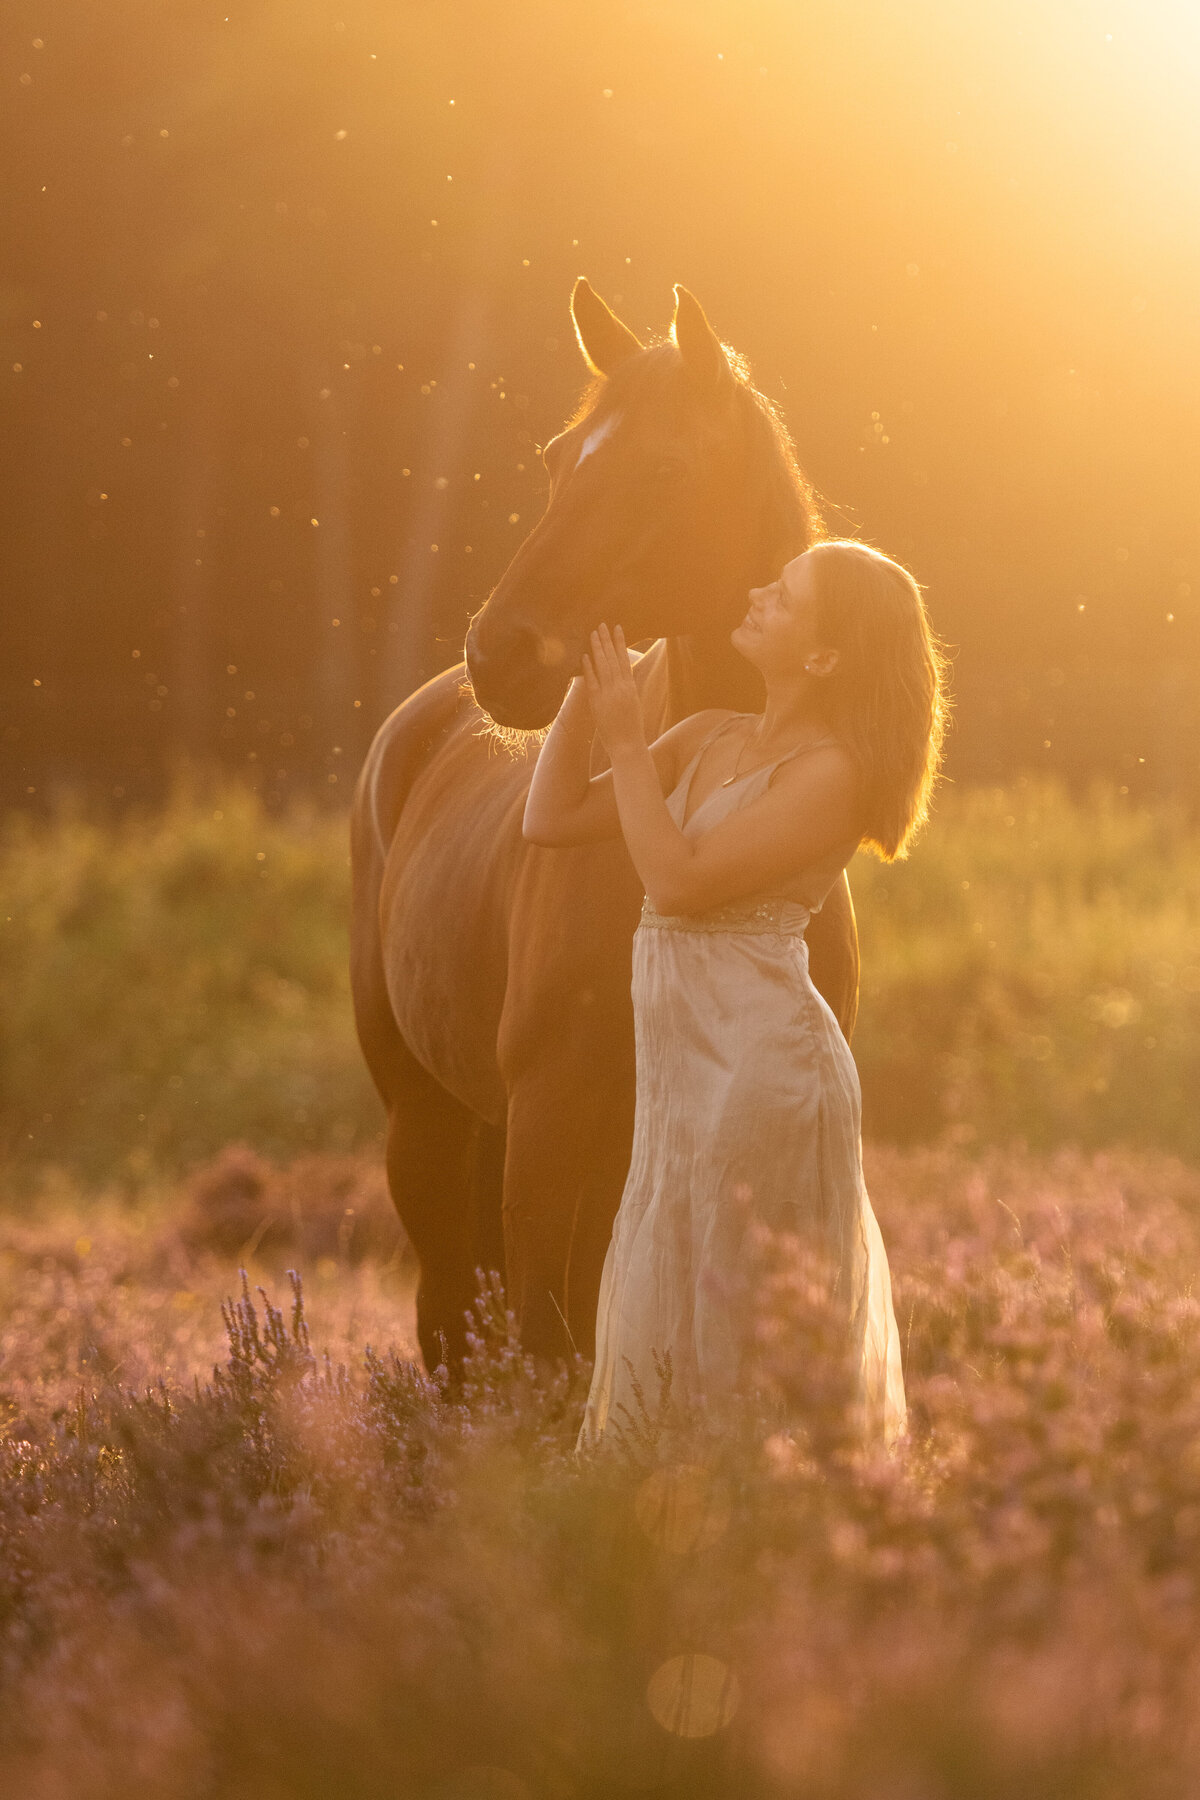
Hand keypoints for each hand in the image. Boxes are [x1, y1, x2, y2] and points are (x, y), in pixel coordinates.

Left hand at [581, 624, 644, 757]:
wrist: (628, 745)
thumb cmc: (631, 727)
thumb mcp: (633, 703)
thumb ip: (627, 688)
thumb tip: (624, 675)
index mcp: (630, 686)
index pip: (624, 658)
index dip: (620, 642)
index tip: (617, 628)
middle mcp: (620, 687)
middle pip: (613, 658)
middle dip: (607, 640)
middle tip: (602, 624)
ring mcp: (609, 694)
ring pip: (603, 666)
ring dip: (598, 648)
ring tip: (594, 633)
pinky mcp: (597, 703)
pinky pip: (592, 682)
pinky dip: (588, 668)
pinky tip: (585, 656)